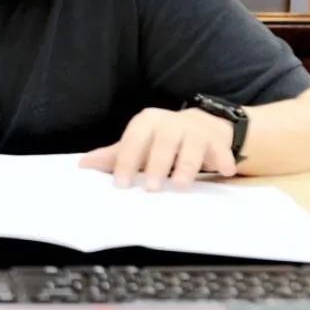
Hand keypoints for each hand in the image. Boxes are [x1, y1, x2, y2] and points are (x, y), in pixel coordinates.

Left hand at [79, 106, 237, 189]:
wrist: (199, 125)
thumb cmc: (160, 140)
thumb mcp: (138, 144)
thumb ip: (114, 156)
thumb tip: (82, 165)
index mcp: (147, 122)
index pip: (133, 139)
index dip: (126, 161)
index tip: (120, 184)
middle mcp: (171, 122)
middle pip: (163, 141)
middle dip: (156, 164)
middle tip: (151, 188)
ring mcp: (195, 130)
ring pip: (191, 146)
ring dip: (186, 165)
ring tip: (181, 185)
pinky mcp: (217, 140)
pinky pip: (222, 150)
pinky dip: (224, 160)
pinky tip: (227, 172)